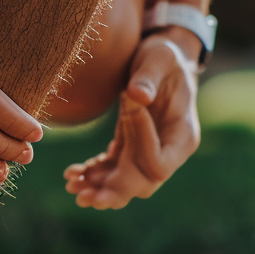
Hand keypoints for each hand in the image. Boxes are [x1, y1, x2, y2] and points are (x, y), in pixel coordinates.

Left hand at [63, 30, 200, 208]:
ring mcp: (149, 152)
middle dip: (114, 191)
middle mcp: (169, 151)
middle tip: (84, 197)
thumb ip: (149, 76)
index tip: (127, 113)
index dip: (141, 148)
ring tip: (72, 186)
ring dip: (98, 188)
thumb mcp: (160, 58)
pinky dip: (93, 174)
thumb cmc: (164, 56)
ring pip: (125, 184)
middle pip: (143, 184)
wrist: (161, 60)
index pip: (160, 162)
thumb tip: (136, 96)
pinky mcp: (130, 148)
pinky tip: (71, 174)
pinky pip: (112, 169)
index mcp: (183, 134)